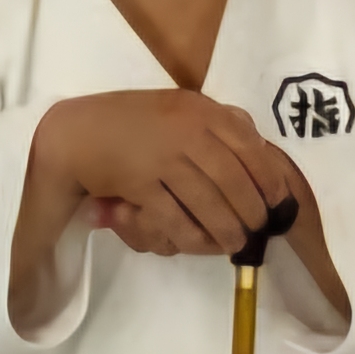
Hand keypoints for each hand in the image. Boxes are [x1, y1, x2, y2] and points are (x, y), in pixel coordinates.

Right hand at [28, 90, 305, 258]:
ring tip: (234, 244)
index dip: (268, 177)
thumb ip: (216, 121)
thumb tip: (259, 143)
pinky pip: (174, 217)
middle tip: (257, 229)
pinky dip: (191, 236)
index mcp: (199, 109)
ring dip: (226, 228)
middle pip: (233, 179)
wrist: (76, 132)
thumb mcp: (178, 108)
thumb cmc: (132, 122)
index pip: (248, 145)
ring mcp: (161, 155)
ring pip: (208, 201)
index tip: (278, 200)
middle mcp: (185, 129)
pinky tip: (200, 244)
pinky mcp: (139, 182)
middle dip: (250, 210)